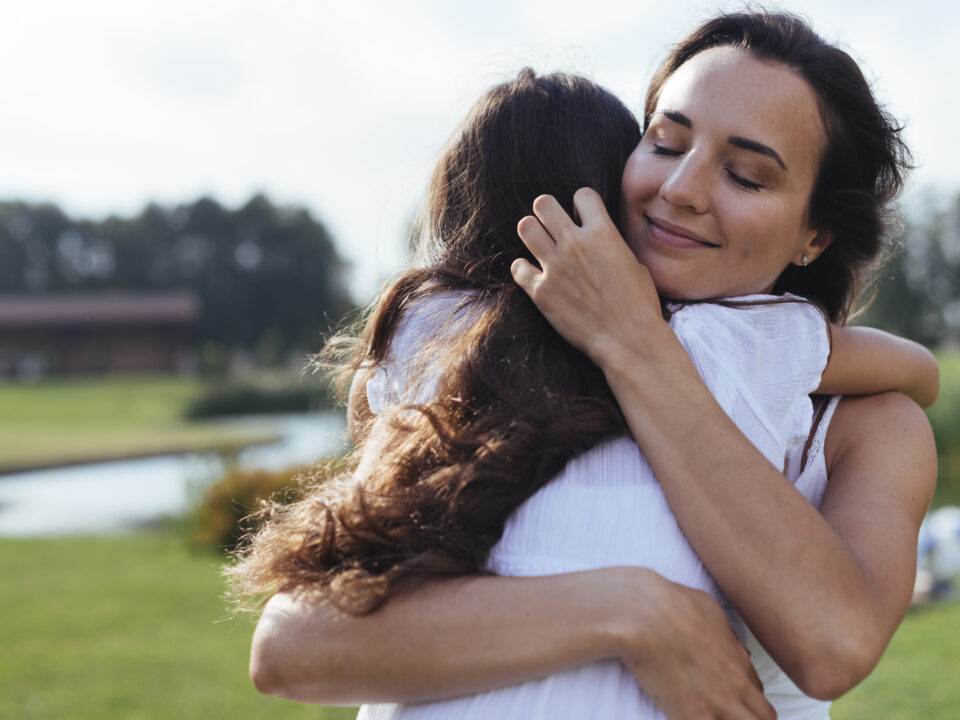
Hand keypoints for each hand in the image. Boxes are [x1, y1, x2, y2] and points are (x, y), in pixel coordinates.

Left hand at [511, 188, 665, 367]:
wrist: (629, 341)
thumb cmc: (640, 306)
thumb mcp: (636, 266)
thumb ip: (614, 248)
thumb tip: (605, 246)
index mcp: (604, 233)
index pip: (582, 195)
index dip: (580, 205)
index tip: (580, 218)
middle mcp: (576, 243)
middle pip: (544, 204)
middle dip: (546, 212)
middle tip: (551, 227)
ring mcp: (555, 266)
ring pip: (525, 228)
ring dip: (531, 234)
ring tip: (538, 246)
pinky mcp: (541, 291)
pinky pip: (518, 267)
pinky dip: (523, 269)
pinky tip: (532, 275)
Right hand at [618, 572, 776, 719]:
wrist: (643, 617)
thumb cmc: (669, 604)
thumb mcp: (706, 606)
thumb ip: (720, 628)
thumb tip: (721, 636)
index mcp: (736, 658)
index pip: (757, 689)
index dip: (745, 697)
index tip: (731, 699)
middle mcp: (735, 683)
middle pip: (764, 716)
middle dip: (750, 717)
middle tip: (728, 714)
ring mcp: (719, 703)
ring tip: (712, 715)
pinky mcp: (695, 715)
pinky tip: (690, 717)